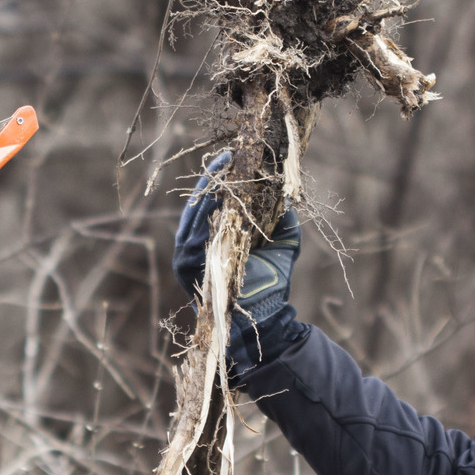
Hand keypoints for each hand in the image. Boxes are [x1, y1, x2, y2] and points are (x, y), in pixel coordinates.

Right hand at [173, 150, 300, 323]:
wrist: (267, 318)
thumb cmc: (273, 285)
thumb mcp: (282, 246)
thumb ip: (283, 222)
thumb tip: (287, 197)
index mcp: (214, 242)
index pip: (211, 206)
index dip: (221, 182)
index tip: (235, 159)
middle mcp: (198, 248)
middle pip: (199, 205)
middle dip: (213, 179)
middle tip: (229, 156)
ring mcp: (189, 257)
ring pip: (194, 214)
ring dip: (208, 189)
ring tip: (223, 166)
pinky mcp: (188, 266)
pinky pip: (193, 232)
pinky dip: (203, 210)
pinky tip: (216, 191)